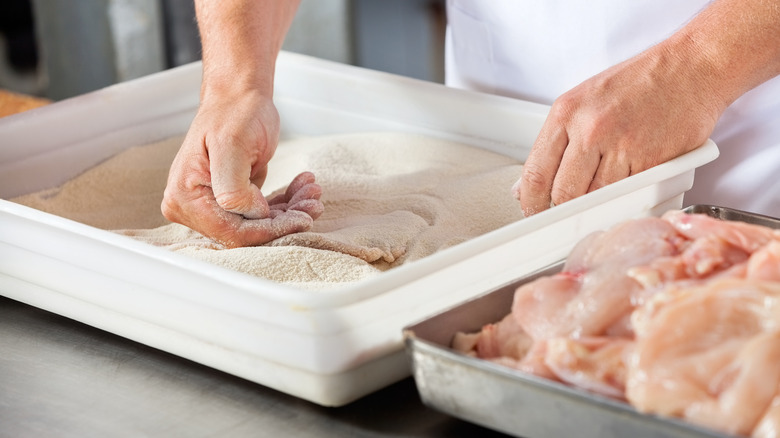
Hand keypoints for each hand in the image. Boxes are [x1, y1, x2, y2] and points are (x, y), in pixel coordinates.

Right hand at [161, 91, 322, 247]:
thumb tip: (250, 214)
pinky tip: (303, 187)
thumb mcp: (231, 145)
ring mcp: (211, 205)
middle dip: (285, 219)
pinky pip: (262, 212)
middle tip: (314, 202)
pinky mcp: (231, 200)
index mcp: (185, 197)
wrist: (239, 97)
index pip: (232, 231)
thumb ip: (232, 188)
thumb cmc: (233, 113)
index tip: (302, 218)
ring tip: (312, 191)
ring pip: (260, 224)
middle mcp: (192, 207)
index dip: (270, 229)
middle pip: (247, 231)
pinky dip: (286, 203)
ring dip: (291, 210)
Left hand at [514, 44, 721, 215]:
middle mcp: (591, 129)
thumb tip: (530, 181)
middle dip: (560, 210)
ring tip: (598, 198)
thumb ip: (556, 141)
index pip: (535, 173)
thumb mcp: (584, 100)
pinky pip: (629, 195)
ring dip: (594, 207)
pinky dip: (624, 199)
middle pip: (563, 194)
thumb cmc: (639, 82)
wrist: (692, 67)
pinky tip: (626, 186)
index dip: (531, 202)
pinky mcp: (652, 162)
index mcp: (567, 112)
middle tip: (563, 214)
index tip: (534, 211)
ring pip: (595, 200)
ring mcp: (622, 147)